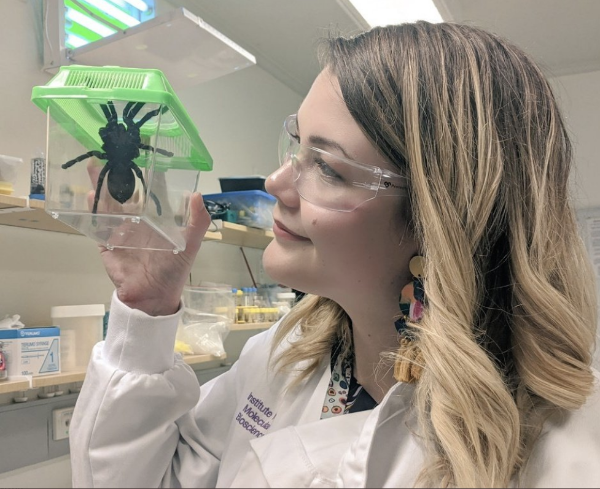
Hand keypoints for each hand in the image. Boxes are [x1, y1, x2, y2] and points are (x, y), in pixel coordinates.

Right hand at [87, 162, 211, 315]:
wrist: (153, 296)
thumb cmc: (174, 269)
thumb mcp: (190, 243)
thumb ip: (198, 222)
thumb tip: (198, 195)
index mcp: (156, 219)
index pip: (150, 192)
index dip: (145, 175)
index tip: (140, 154)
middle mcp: (137, 222)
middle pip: (125, 194)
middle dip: (118, 176)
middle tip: (111, 154)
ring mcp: (120, 231)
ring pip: (108, 205)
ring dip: (102, 187)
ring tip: (95, 167)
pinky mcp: (106, 243)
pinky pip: (97, 225)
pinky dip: (93, 211)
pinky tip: (89, 195)